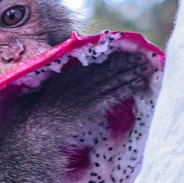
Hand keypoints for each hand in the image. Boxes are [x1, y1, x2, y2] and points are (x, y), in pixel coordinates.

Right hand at [16, 51, 150, 129]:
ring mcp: (88, 93)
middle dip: (126, 63)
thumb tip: (66, 80)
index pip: (94, 65)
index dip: (111, 59)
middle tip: (142, 57)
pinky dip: (129, 88)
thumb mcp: (46, 92)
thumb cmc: (37, 114)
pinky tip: (141, 84)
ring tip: (146, 67)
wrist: (37, 128)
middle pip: (107, 70)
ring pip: (114, 80)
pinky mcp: (93, 107)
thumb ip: (59, 85)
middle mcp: (80, 81)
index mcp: (69, 76)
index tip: (125, 54)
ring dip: (132, 73)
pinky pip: (115, 95)